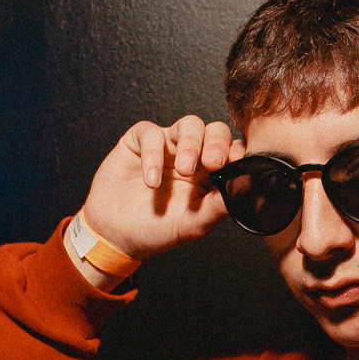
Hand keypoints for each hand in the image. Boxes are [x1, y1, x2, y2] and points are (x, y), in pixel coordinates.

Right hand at [81, 116, 241, 261]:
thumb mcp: (192, 225)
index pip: (232, 151)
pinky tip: (152, 181)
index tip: (237, 162)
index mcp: (210, 174)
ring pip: (189, 124)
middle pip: (214, 131)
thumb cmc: (156, 230)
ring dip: (190, 144)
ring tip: (183, 170)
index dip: (237, 152)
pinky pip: (151, 133)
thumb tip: (242, 192)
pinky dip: (153, 154)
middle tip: (212, 163)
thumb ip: (217, 208)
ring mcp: (167, 146)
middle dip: (217, 143)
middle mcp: (192, 156)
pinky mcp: (140, 142)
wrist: (116, 235)